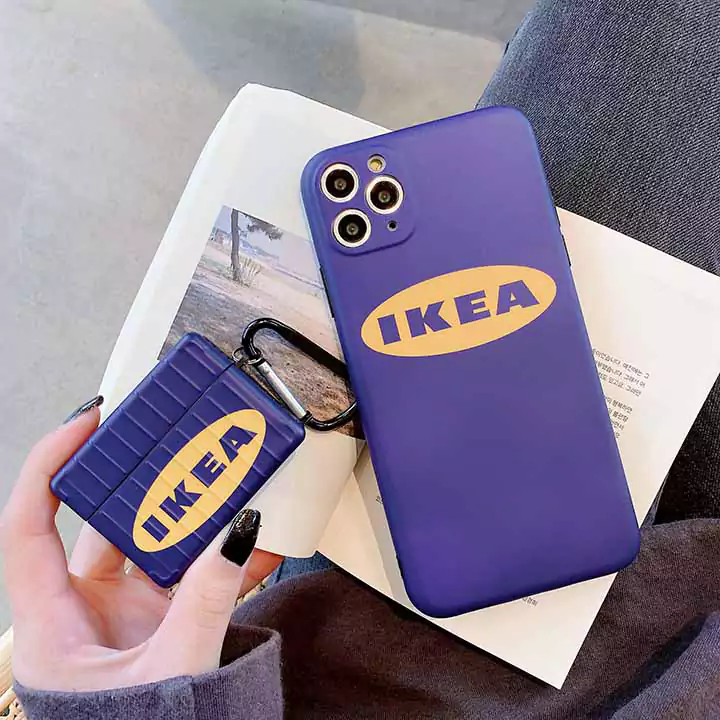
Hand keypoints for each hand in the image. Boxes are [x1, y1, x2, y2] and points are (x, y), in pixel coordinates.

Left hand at [0, 407, 282, 690]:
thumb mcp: (168, 671)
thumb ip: (205, 603)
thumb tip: (238, 535)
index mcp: (53, 622)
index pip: (30, 523)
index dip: (51, 463)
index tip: (89, 421)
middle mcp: (86, 609)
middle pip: (107, 522)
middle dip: (144, 481)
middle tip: (175, 442)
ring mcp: (129, 614)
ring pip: (157, 545)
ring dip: (193, 516)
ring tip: (224, 480)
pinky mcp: (166, 622)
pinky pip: (195, 575)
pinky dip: (225, 556)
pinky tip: (256, 538)